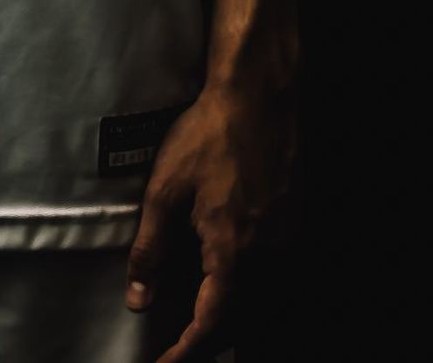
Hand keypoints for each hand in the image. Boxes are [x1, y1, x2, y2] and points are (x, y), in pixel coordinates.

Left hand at [123, 78, 298, 361]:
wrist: (257, 95)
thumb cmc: (206, 136)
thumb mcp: (165, 189)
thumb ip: (150, 249)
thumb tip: (139, 300)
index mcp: (232, 250)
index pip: (212, 322)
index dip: (187, 350)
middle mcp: (267, 253)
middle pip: (243, 319)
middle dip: (210, 341)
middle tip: (180, 348)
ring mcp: (286, 237)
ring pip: (264, 299)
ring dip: (232, 318)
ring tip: (200, 322)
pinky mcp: (294, 219)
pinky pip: (277, 272)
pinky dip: (253, 290)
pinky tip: (232, 280)